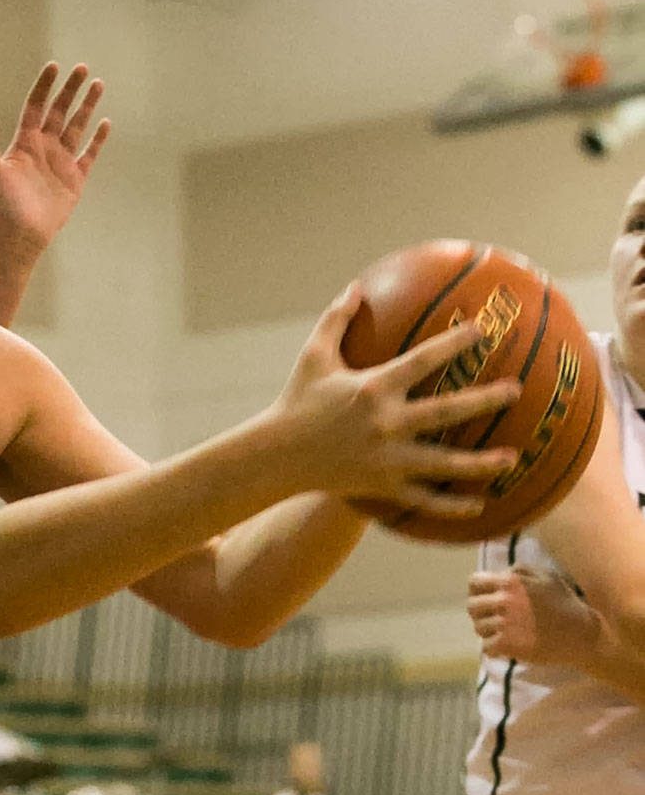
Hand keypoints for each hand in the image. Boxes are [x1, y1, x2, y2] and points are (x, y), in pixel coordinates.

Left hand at [0, 62, 110, 250]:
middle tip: (82, 68)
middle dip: (70, 89)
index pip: (36, 106)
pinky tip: (105, 122)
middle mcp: (44, 146)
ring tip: (97, 84)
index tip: (54, 67)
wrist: (22, 233)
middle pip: (59, 110)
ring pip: (77, 125)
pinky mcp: (75, 177)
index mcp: (25, 141)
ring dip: (87, 106)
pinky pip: (89, 153)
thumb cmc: (2, 203)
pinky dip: (98, 139)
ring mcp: (61, 160)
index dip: (44, 86)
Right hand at [271, 282, 520, 516]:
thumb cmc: (295, 402)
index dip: (455, 342)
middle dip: (486, 399)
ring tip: (512, 458)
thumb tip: (357, 287)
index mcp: (373, 388)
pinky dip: (452, 507)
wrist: (277, 456)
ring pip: (445, 463)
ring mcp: (388, 458)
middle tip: (516, 390)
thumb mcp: (313, 357)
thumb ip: (336, 320)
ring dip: (482, 463)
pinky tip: (479, 507)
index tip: (483, 331)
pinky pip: (424, 500)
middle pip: (448, 410)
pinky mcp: (383, 486)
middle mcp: (387, 423)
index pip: (423, 360)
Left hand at [467, 567, 602, 665]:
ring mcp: (505, 623)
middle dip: (481, 612)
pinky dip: (494, 649)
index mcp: (510, 581)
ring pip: (478, 628)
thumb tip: (499, 573)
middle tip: (494, 618)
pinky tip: (506, 647)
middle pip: (471, 606)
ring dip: (488, 631)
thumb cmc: (565, 603)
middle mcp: (504, 600)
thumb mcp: (546, 576)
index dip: (478, 591)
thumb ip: (519, 570)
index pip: (474, 583)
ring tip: (503, 633)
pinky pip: (486, 647)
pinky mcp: (509, 645)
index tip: (486, 599)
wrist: (583, 635)